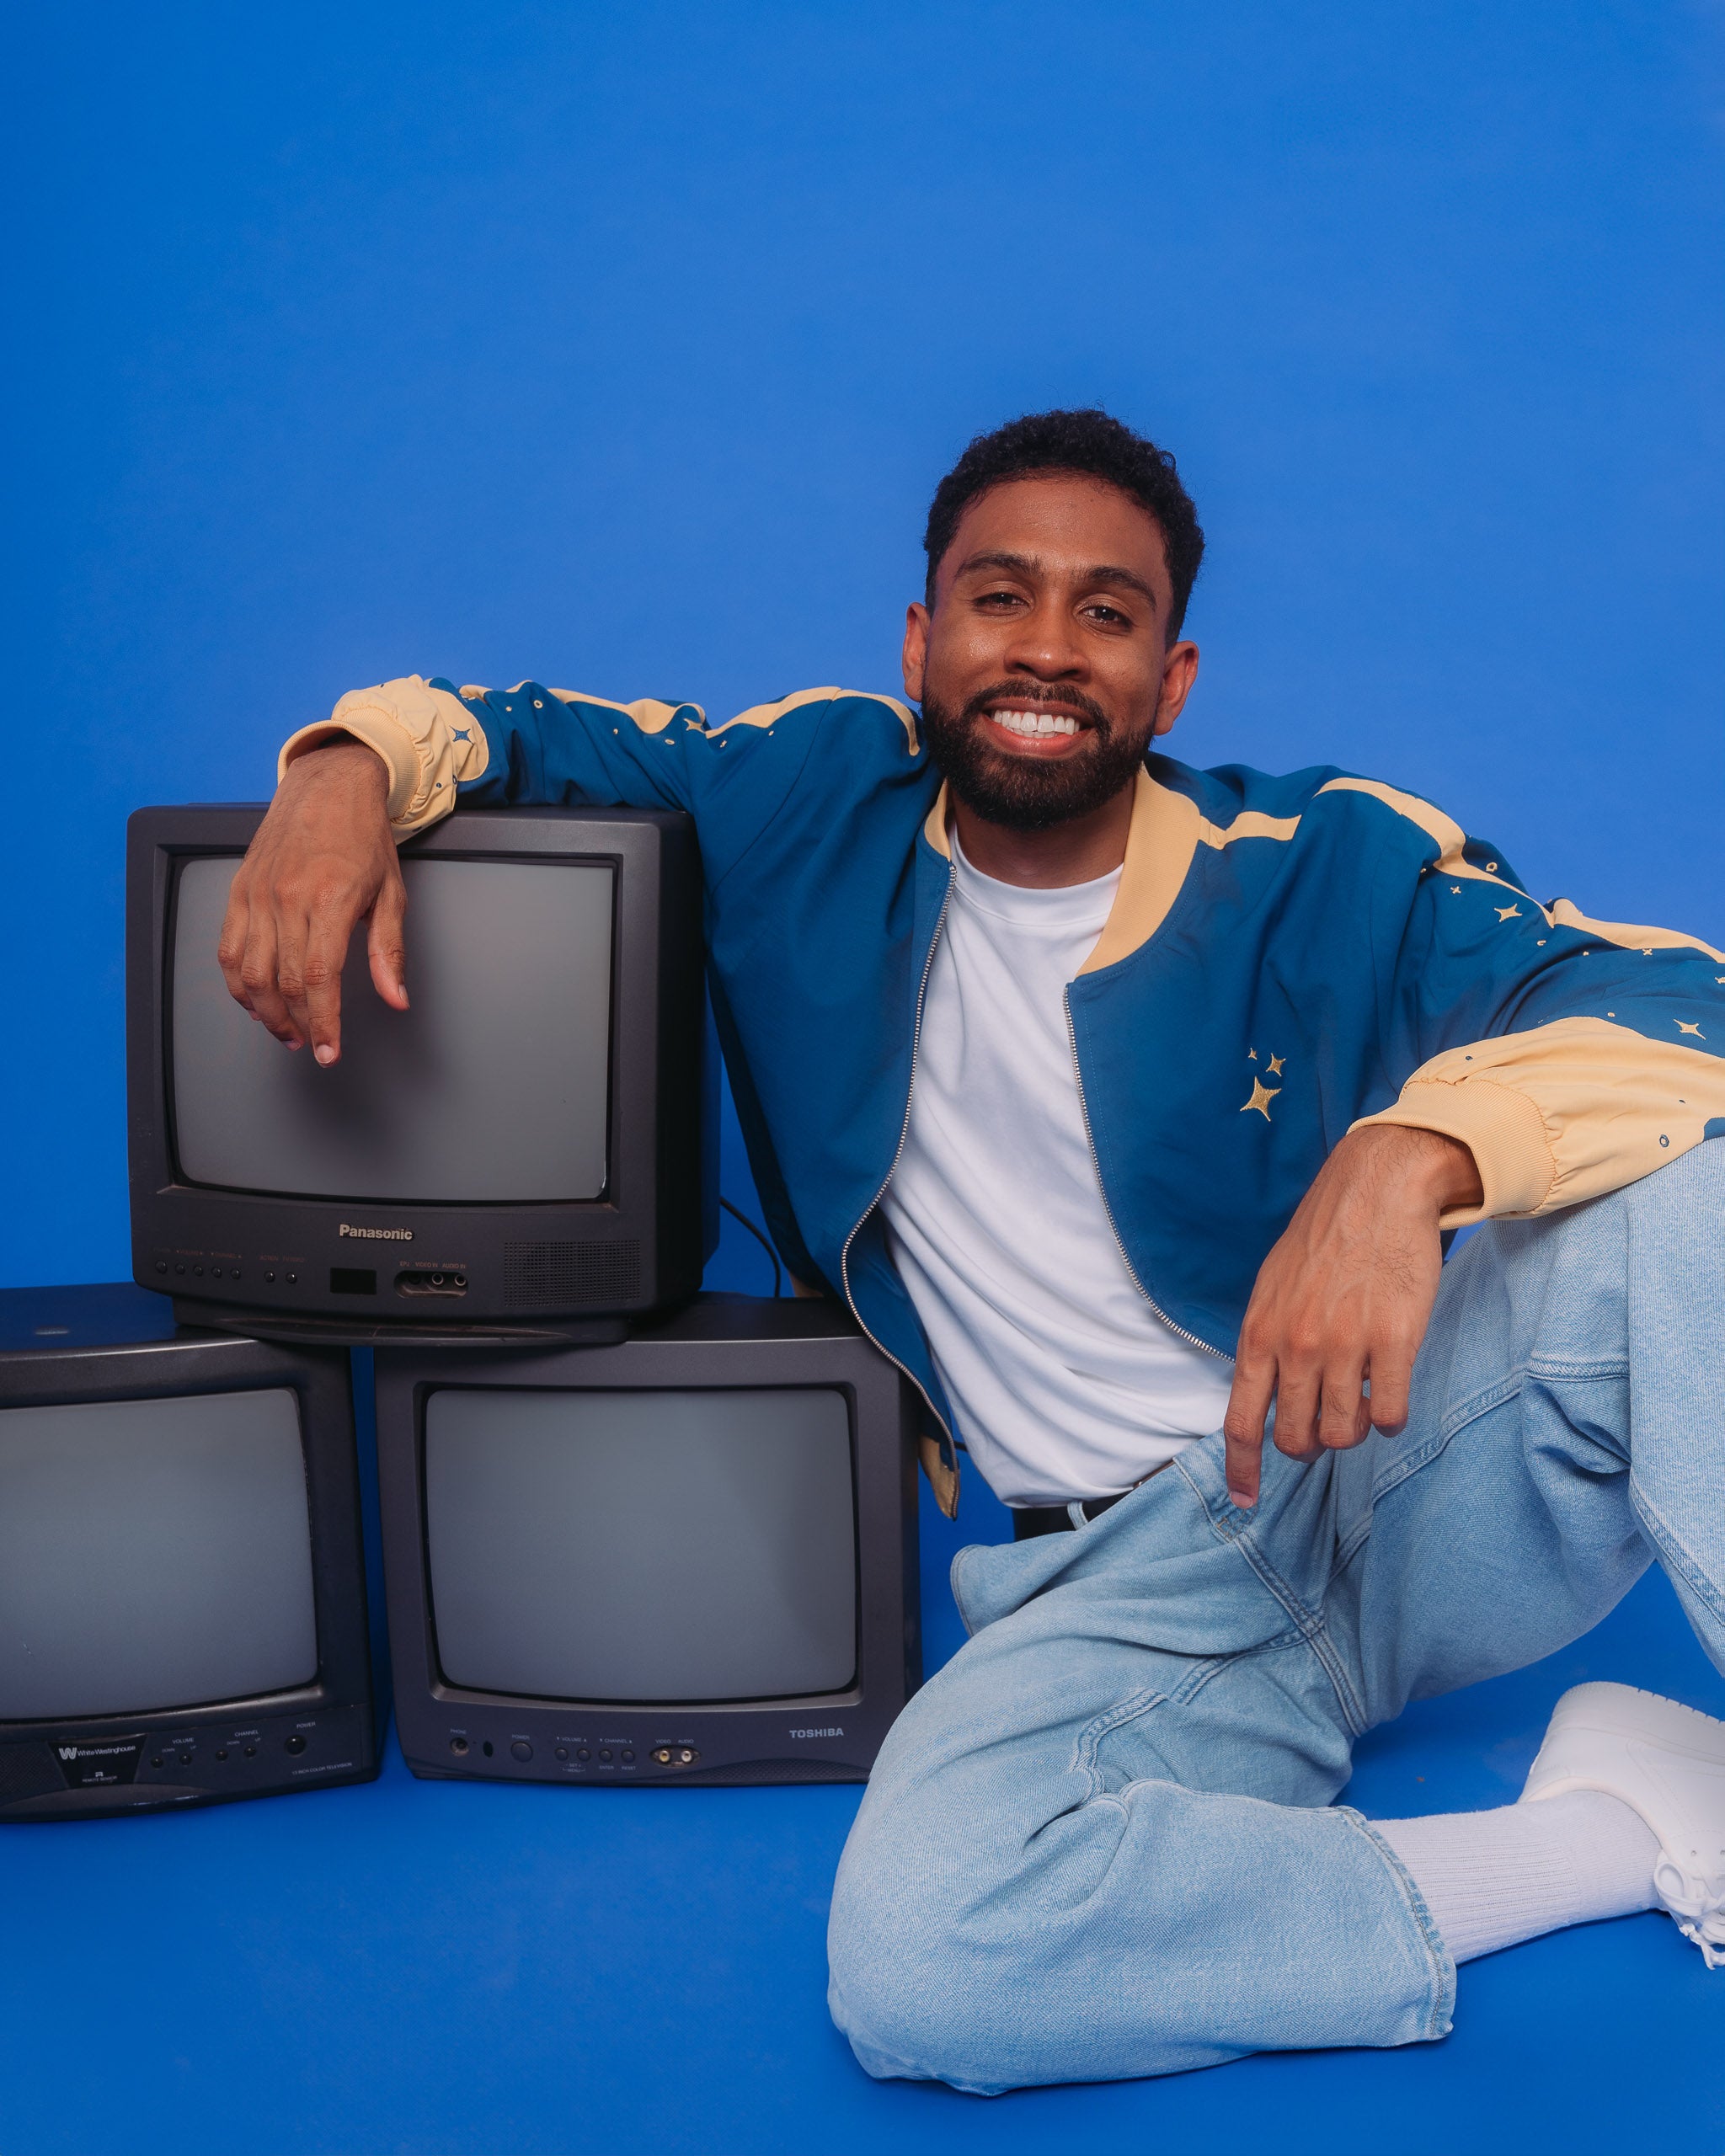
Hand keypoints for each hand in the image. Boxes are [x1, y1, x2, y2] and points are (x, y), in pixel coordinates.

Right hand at [217, 737, 405, 1063]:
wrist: (329, 785)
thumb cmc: (363, 837)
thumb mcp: (392, 893)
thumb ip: (388, 951)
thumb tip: (394, 998)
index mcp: (330, 899)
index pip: (319, 978)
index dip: (323, 1023)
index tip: (329, 1051)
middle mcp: (287, 897)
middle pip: (282, 981)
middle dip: (296, 1023)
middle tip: (311, 1044)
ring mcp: (257, 893)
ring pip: (249, 971)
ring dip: (265, 1012)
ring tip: (285, 1030)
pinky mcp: (239, 889)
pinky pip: (227, 948)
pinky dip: (237, 983)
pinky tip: (254, 1000)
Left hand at [1221, 1125, 1482, 1508]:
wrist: (1377, 1189)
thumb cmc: (1323, 1239)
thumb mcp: (1271, 1288)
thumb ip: (1264, 1343)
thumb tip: (1260, 1395)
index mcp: (1259, 1334)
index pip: (1240, 1421)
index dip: (1242, 1469)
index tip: (1245, 1501)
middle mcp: (1297, 1346)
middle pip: (1296, 1439)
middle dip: (1311, 1445)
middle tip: (1329, 1424)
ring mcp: (1346, 1346)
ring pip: (1344, 1434)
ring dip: (1354, 1431)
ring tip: (1363, 1402)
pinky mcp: (1395, 1341)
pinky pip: (1390, 1414)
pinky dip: (1391, 1420)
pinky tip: (1391, 1398)